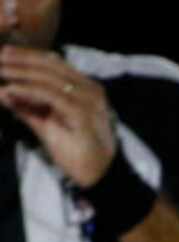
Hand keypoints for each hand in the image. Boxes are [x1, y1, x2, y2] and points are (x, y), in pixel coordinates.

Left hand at [0, 46, 117, 187]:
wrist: (98, 178)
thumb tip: (4, 92)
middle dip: (21, 59)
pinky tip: (11, 89)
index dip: (28, 56)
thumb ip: (28, 108)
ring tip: (1, 71)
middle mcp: (90, 90)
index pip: (55, 64)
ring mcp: (88, 101)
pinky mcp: (82, 114)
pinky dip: (28, 90)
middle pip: (51, 65)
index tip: (6, 54)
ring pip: (49, 78)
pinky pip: (50, 95)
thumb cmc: (77, 154)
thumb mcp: (47, 126)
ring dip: (21, 72)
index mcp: (86, 89)